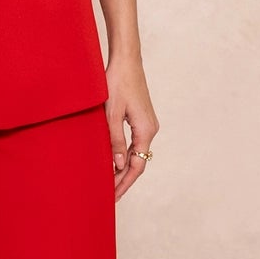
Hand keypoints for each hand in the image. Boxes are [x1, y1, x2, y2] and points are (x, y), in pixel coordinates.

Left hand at [105, 59, 157, 202]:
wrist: (126, 61)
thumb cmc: (116, 83)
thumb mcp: (111, 114)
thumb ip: (115, 141)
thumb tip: (119, 165)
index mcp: (146, 130)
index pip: (137, 166)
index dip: (124, 183)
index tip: (113, 197)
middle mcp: (151, 129)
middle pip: (139, 162)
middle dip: (123, 179)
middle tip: (108, 196)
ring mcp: (147, 124)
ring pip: (137, 153)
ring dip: (124, 168)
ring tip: (109, 183)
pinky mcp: (141, 118)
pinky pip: (135, 143)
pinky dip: (125, 155)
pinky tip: (114, 161)